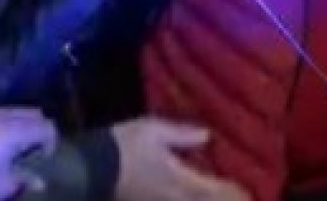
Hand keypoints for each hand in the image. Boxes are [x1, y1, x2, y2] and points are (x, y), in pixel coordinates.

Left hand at [0, 108, 57, 200]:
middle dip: (38, 129)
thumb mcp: (2, 186)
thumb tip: (40, 182)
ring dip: (20, 124)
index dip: (51, 141)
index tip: (44, 158)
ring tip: (14, 146)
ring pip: (12, 111)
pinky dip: (2, 124)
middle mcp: (0, 117)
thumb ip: (24, 179)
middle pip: (32, 113)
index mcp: (13, 131)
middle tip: (33, 150)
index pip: (45, 126)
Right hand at [112, 118, 249, 200]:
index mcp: (182, 182)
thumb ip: (183, 135)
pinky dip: (182, 196)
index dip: (234, 191)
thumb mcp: (153, 131)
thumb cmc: (122, 147)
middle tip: (230, 189)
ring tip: (204, 186)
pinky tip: (179, 189)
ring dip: (199, 195)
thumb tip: (207, 136)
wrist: (82, 170)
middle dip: (219, 196)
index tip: (245, 186)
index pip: (217, 192)